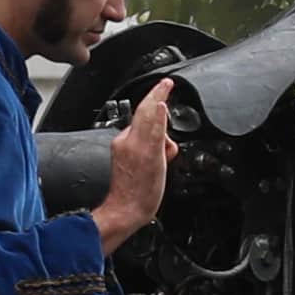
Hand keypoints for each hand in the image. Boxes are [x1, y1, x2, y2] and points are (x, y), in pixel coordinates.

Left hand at [94, 88, 173, 250]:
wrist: (126, 211)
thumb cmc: (142, 192)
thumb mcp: (156, 158)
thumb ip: (157, 130)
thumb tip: (160, 107)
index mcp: (135, 138)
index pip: (148, 107)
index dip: (159, 93)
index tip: (168, 83)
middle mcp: (127, 140)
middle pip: (146, 117)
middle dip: (161, 114)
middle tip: (169, 110)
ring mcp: (125, 150)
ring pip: (146, 131)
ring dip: (160, 135)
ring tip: (167, 153)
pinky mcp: (125, 159)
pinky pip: (142, 143)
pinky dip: (154, 145)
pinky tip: (159, 158)